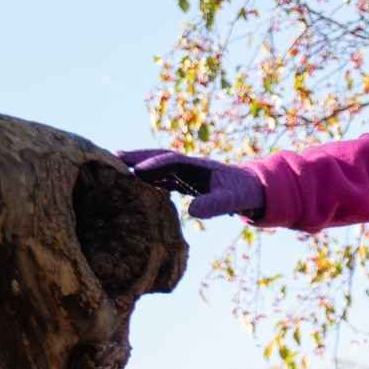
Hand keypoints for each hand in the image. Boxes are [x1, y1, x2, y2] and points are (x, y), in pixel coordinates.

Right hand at [114, 148, 264, 219]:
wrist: (256, 190)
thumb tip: (192, 212)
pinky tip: (133, 181)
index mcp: (200, 166)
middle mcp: (190, 166)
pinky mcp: (187, 182)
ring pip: (159, 166)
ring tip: (114, 165)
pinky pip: (163, 177)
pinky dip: (148, 177)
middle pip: (159, 157)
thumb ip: (215, 205)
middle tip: (112, 157)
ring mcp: (188, 173)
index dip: (155, 165)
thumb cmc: (245, 193)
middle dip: (138, 157)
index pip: (173, 162)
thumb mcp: (233, 201)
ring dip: (138, 165)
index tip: (137, 171)